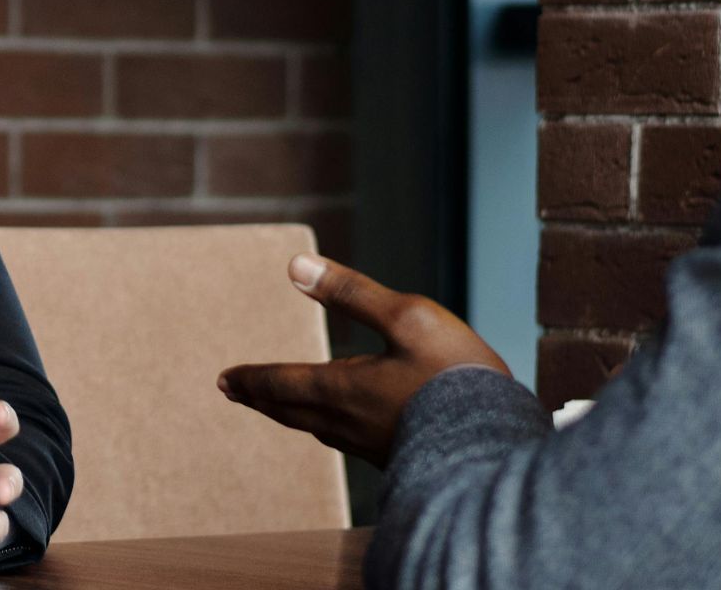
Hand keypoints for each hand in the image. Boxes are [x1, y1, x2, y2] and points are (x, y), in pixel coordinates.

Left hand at [218, 253, 509, 467]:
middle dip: (261, 397)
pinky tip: (338, 424)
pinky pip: (344, 439)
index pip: (281, 383)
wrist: (495, 442)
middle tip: (236, 392)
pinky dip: (323, 425)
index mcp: (342, 389)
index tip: (225, 379)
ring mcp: (370, 444)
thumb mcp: (406, 316)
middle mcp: (347, 422)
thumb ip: (350, 292)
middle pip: (291, 410)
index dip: (252, 378)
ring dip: (289, 412)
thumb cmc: (453, 374)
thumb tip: (295, 265)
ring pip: (316, 427)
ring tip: (280, 404)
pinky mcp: (395, 455)